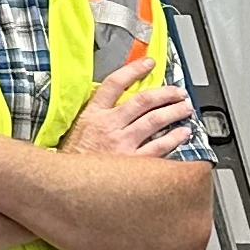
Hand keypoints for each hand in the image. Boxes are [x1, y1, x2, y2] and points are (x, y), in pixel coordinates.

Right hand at [60, 58, 193, 156]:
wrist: (65, 186)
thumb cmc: (72, 159)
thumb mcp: (78, 128)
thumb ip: (97, 113)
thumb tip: (116, 98)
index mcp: (93, 114)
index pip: (115, 83)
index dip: (134, 70)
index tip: (149, 63)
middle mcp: (109, 125)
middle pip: (143, 100)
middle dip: (165, 93)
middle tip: (178, 92)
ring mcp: (122, 144)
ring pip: (154, 121)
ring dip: (174, 112)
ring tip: (185, 108)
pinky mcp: (131, 164)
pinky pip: (159, 148)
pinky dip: (174, 139)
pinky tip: (184, 134)